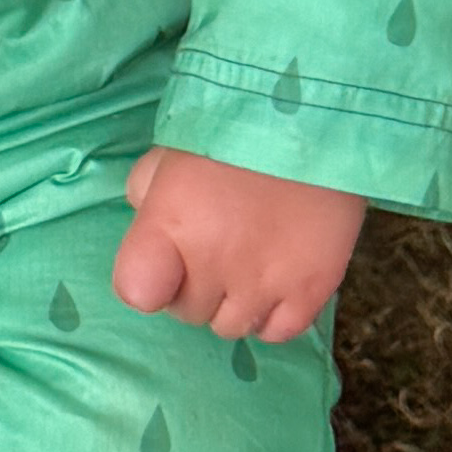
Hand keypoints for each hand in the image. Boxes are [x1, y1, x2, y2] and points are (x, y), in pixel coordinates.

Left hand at [112, 148, 365, 344]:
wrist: (316, 118)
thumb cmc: (234, 129)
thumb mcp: (172, 151)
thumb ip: (147, 195)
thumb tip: (148, 229)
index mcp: (170, 224)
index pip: (136, 291)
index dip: (148, 281)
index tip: (164, 262)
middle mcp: (214, 263)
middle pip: (187, 312)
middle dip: (194, 287)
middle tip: (214, 250)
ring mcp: (265, 282)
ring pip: (232, 328)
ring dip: (233, 303)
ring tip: (248, 264)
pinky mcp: (312, 290)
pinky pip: (277, 333)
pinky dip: (273, 315)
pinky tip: (276, 282)